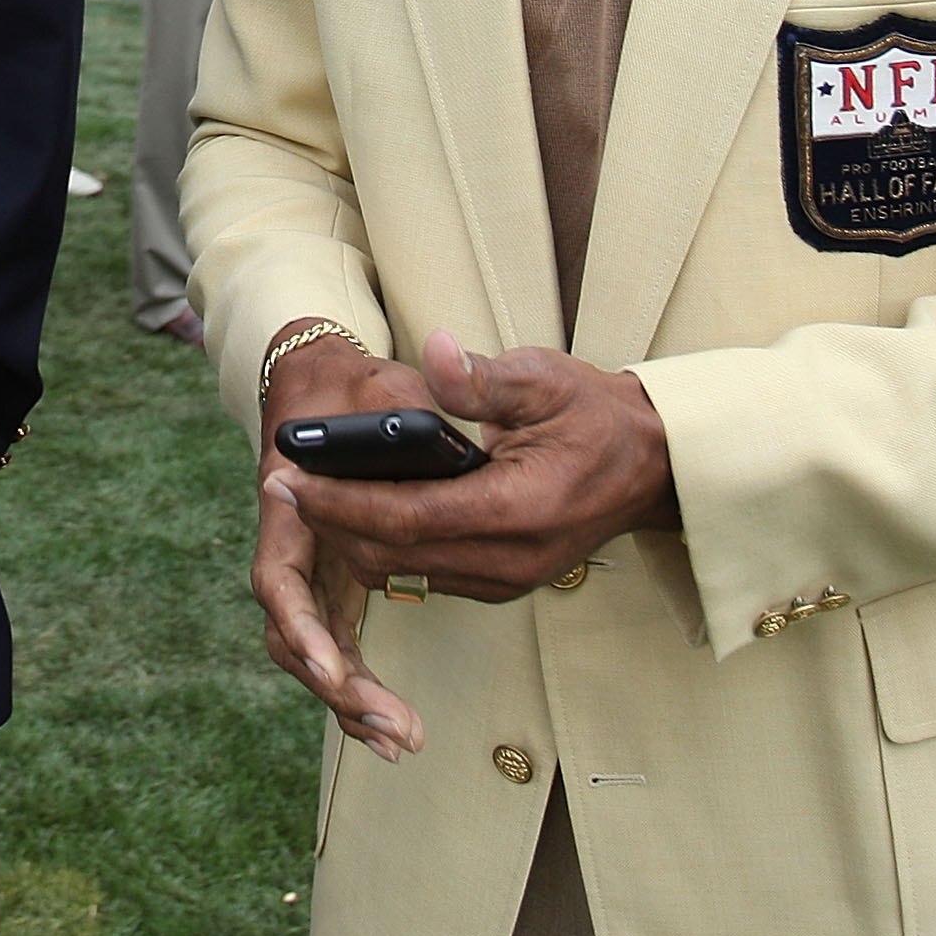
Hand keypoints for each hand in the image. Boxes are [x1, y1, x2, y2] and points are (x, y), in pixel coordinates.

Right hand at [253, 331, 435, 762]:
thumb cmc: (359, 385)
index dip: (303, 627)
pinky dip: (358, 685)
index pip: (279, 576)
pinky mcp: (336, 579)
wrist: (326, 381)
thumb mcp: (385, 384)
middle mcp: (293, 542)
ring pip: (312, 648)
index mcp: (290, 501)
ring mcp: (312, 566)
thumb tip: (443, 415)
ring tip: (400, 739)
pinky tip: (391, 728)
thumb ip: (413, 403)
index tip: (332, 668)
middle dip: (339, 685)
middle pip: (293, 633)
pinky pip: (337, 642)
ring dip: (350, 698)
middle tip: (393, 726)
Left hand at [258, 331, 678, 758]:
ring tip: (310, 495)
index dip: (339, 503)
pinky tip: (358, 511)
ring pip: (405, 573)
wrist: (653, 466)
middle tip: (283, 485)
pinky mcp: (504, 582)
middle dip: (331, 524)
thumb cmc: (597, 416)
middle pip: (393, 555)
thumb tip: (435, 353)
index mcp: (515, 510)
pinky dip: (387, 547)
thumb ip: (483, 377)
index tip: (288, 481)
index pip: (405, 517)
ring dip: (353, 540)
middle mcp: (508, 560)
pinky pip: (428, 574)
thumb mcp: (545, 380)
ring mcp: (507, 579)